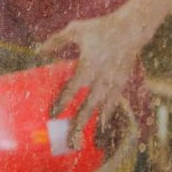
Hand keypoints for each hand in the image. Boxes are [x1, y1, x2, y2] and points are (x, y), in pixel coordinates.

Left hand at [37, 13, 144, 149]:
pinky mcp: (121, 84)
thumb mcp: (76, 30)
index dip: (62, 103)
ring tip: (85, 143)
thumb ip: (57, 41)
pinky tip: (101, 129)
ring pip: (101, 110)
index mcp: (88, 66)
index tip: (52, 115)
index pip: (72, 89)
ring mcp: (113, 84)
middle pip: (87, 107)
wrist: (131, 30)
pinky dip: (106, 118)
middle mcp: (101, 79)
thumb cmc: (101, 28)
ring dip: (92, 127)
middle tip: (69, 142)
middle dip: (78, 125)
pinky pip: (112, 105)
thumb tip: (40, 51)